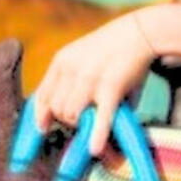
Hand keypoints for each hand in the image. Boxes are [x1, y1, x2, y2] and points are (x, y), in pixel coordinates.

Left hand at [31, 12, 159, 157]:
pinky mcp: (111, 88)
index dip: (40, 117)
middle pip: (56, 109)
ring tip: (93, 122)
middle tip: (82, 120)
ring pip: (72, 115)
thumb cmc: (111, 48)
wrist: (140, 31)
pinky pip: (99, 118)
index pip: (41, 96)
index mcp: (61, 61)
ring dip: (81, 124)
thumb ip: (69, 80)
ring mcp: (90, 79)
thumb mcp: (81, 55)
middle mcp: (71, 69)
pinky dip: (96, 135)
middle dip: (67, 120)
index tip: (43, 129)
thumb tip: (64, 111)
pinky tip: (94, 149)